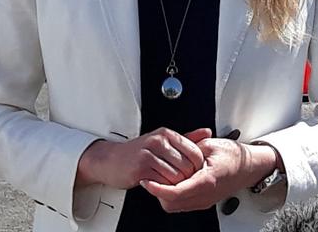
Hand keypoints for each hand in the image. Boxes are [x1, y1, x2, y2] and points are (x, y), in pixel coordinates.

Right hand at [76, 127, 205, 189]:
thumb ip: (186, 138)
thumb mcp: (163, 140)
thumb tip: (207, 132)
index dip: (197, 165)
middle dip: (188, 176)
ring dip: (176, 183)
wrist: (110, 160)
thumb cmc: (138, 152)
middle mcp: (158, 141)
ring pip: (176, 175)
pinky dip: (165, 187)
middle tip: (181, 180)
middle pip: (187, 165)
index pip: (195, 151)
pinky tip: (160, 184)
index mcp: (166, 134)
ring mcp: (149, 154)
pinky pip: (163, 182)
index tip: (193, 171)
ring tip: (170, 182)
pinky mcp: (141, 169)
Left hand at [141, 134, 278, 212]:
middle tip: (151, 177)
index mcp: (206, 180)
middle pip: (171, 203)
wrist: (249, 167)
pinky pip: (182, 204)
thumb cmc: (233, 156)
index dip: (156, 188)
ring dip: (164, 195)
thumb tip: (171, 151)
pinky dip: (173, 195)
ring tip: (161, 178)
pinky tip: (173, 182)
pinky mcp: (204, 201)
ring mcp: (204, 200)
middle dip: (157, 192)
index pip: (174, 192)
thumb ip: (188, 149)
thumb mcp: (209, 145)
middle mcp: (205, 194)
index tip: (146, 180)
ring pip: (175, 206)